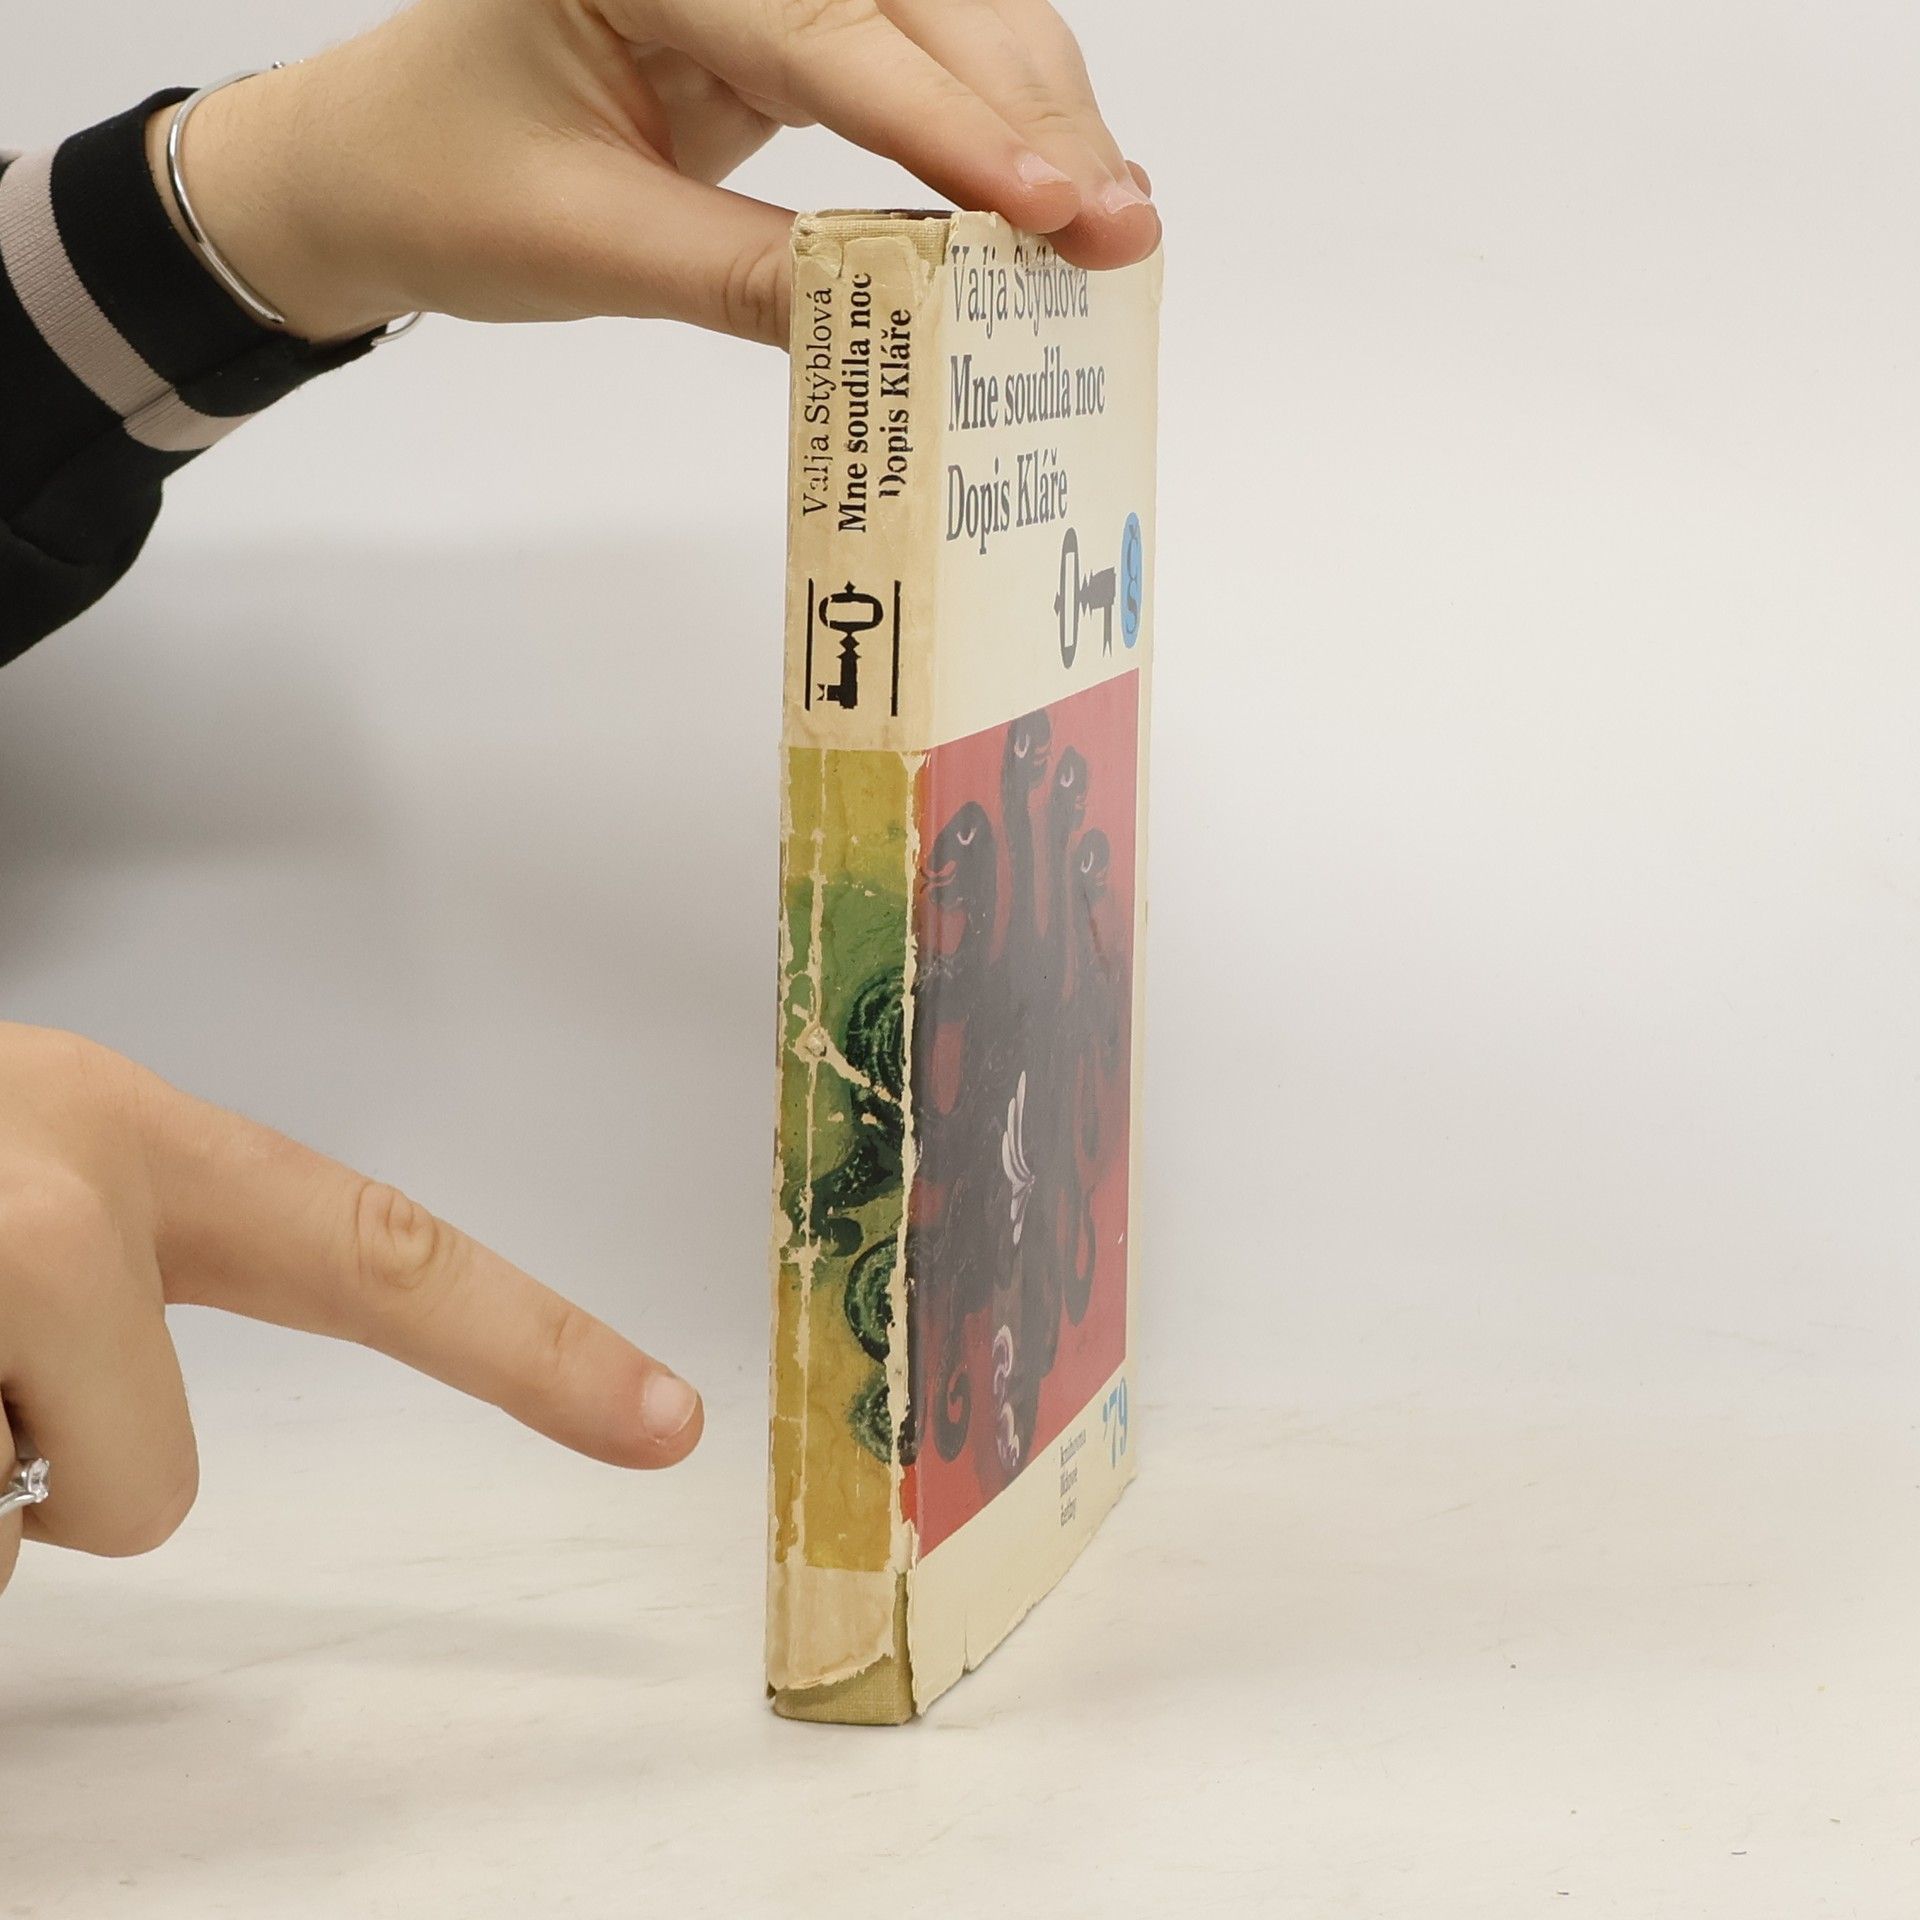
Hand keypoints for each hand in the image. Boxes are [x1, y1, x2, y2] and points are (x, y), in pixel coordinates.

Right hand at [0, 1024, 701, 1598]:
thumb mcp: (6, 1186)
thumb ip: (106, 1300)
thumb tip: (66, 1486)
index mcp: (142, 1138)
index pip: (384, 1253)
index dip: (536, 1347)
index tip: (668, 1420)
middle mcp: (80, 1191)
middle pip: (154, 1493)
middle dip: (62, 1494)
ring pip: (13, 1534)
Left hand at [144, 0, 1159, 344]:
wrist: (372, 167)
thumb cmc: (441, 184)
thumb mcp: (583, 242)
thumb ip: (741, 277)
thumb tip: (895, 327)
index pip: (827, 38)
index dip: (951, 130)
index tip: (1052, 209)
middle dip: (1030, 115)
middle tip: (1122, 231)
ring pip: (940, 13)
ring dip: (1033, 111)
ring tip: (1110, 216)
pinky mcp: (780, 21)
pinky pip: (910, 54)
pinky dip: (985, 120)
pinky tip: (1046, 182)